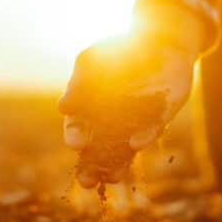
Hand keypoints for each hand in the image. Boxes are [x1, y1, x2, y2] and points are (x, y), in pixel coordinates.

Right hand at [58, 5, 203, 186]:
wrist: (158, 39)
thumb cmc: (117, 49)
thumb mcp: (92, 60)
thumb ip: (78, 83)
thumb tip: (63, 108)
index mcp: (89, 109)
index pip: (78, 128)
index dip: (75, 136)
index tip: (76, 144)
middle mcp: (110, 122)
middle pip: (98, 149)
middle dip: (92, 167)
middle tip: (87, 181)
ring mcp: (134, 123)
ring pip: (123, 149)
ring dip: (118, 164)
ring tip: (115, 177)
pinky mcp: (158, 118)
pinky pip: (149, 130)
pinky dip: (143, 137)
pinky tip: (136, 144)